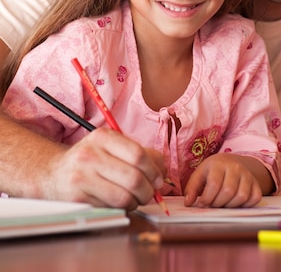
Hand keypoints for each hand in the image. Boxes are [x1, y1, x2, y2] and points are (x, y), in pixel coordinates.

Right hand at [46, 128, 166, 209]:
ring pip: (124, 196)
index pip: (138, 154)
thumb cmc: (89, 160)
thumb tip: (163, 168)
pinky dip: (123, 208)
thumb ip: (138, 152)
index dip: (154, 170)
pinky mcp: (78, 197)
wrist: (53, 174)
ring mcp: (82, 176)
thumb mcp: (110, 146)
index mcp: (103, 137)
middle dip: (148, 190)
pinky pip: (111, 207)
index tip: (159, 178)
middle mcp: (91, 154)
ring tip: (136, 198)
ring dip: (137, 201)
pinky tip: (121, 202)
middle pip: (134, 177)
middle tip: (150, 193)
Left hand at [183, 154, 268, 207]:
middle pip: (228, 191)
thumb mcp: (200, 175)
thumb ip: (192, 188)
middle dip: (218, 203)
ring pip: (241, 196)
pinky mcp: (256, 184)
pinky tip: (235, 203)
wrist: (231, 162)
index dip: (207, 198)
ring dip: (230, 206)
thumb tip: (188, 203)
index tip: (202, 203)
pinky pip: (254, 198)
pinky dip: (245, 205)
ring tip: (223, 204)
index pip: (214, 183)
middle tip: (213, 204)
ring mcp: (247, 175)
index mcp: (219, 164)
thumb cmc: (212, 171)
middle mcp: (235, 167)